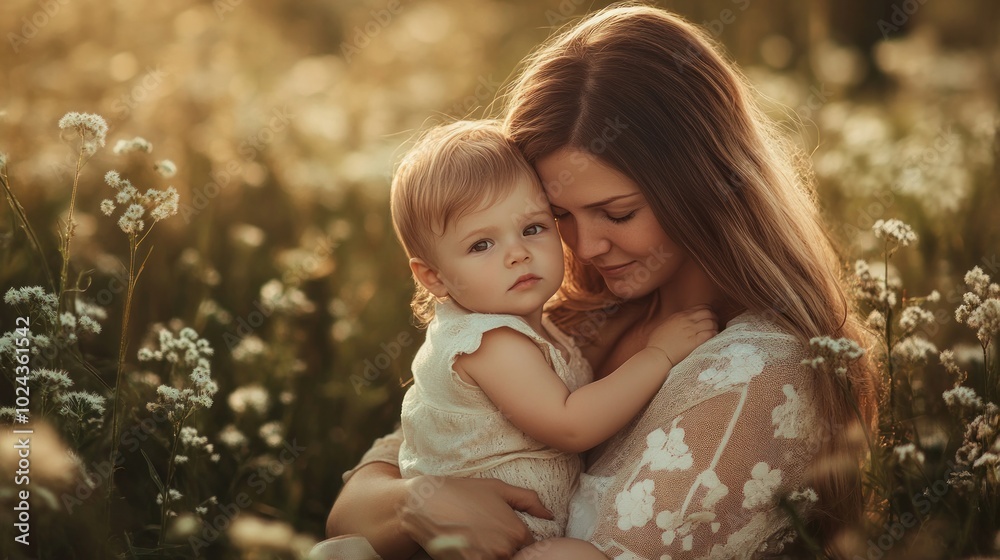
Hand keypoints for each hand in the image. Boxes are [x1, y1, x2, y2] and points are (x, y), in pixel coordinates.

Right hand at [398, 476, 552, 559]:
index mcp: (516, 532)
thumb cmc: (462, 493)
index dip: (520, 542)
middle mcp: (505, 550)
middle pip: (515, 557)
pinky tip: (468, 545)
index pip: (531, 548)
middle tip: (487, 535)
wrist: (425, 504)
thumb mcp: (498, 488)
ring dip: (493, 554)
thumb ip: (528, 501)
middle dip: (506, 549)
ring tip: (477, 539)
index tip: (505, 534)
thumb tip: (550, 514)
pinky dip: (478, 556)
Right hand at [646, 305, 717, 366]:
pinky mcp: (695, 341)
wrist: (657, 353)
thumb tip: (683, 320)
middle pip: (708, 312)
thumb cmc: (657, 341)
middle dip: (714, 317)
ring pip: (711, 323)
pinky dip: (714, 334)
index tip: (709, 316)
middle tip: (714, 323)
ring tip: (714, 331)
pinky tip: (713, 337)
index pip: (701, 307)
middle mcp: (687, 320)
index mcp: (680, 315)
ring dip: (715, 326)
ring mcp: (692, 330)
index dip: (708, 310)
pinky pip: (710, 333)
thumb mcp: (666, 324)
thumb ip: (676, 320)